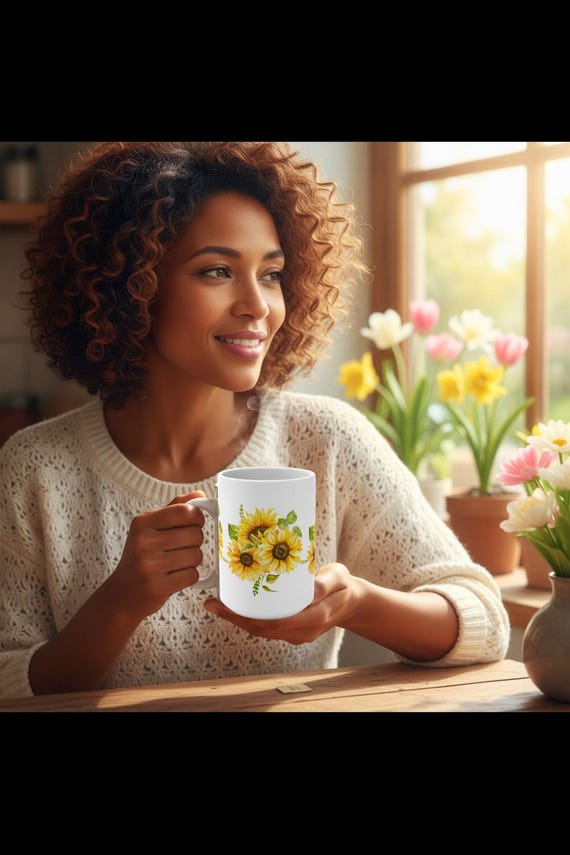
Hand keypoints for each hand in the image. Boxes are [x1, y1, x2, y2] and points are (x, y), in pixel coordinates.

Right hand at [104, 491, 208, 620]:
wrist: (120, 596)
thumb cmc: (140, 558)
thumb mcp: (150, 529)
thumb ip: (175, 509)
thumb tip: (200, 494)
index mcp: (142, 522)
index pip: (185, 511)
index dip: (198, 518)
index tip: (194, 525)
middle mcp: (143, 541)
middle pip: (195, 535)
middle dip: (195, 542)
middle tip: (182, 548)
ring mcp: (149, 565)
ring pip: (196, 556)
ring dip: (193, 561)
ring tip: (176, 564)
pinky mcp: (157, 587)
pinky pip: (192, 575)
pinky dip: (189, 577)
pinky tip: (174, 577)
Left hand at [203, 563, 356, 643]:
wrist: (352, 602)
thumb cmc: (344, 586)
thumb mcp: (339, 577)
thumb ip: (325, 583)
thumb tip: (307, 589)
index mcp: (313, 619)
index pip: (274, 623)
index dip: (248, 617)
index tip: (228, 606)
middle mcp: (301, 631)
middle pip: (261, 629)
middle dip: (234, 619)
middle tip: (212, 603)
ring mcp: (295, 634)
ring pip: (261, 631)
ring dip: (237, 620)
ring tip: (216, 604)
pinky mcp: (291, 630)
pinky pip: (266, 627)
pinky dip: (248, 619)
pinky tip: (235, 607)